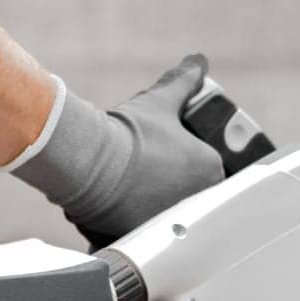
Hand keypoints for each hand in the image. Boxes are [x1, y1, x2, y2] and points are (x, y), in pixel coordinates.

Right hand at [9, 53, 224, 246]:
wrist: (87, 159)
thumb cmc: (127, 131)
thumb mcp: (160, 101)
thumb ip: (184, 81)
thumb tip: (198, 61)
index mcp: (210, 170)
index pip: (212, 171)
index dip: (192, 164)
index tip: (174, 159)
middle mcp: (198, 201)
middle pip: (192, 196)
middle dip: (176, 188)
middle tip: (150, 173)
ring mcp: (173, 224)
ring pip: (169, 218)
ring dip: (157, 209)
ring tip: (134, 189)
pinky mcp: (144, 239)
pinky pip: (144, 235)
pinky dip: (134, 226)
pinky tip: (120, 210)